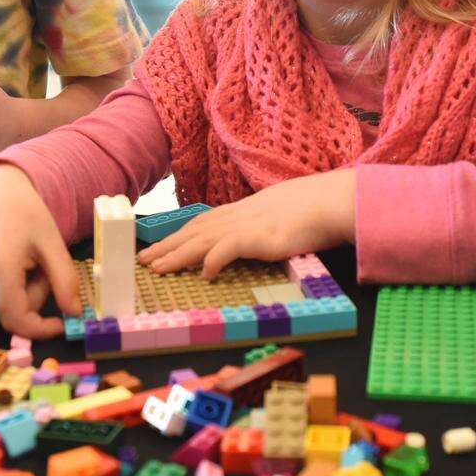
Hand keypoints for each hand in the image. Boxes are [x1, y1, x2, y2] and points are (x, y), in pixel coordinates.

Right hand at [0, 164, 80, 337]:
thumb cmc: (26, 212)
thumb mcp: (53, 243)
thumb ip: (65, 280)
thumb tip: (74, 314)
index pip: (17, 321)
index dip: (41, 328)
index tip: (61, 323)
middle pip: (11, 312)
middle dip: (33, 294)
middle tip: (39, 263)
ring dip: (17, 291)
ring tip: (21, 259)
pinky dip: (1, 287)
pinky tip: (3, 260)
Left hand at [138, 168, 355, 278]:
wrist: (330, 201)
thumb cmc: (310, 208)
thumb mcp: (276, 213)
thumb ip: (258, 224)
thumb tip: (249, 239)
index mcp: (243, 210)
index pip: (202, 223)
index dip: (178, 236)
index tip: (159, 247)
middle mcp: (240, 215)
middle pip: (195, 231)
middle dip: (168, 246)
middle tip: (144, 261)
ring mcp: (249, 224)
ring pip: (204, 240)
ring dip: (178, 255)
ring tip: (158, 268)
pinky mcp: (262, 236)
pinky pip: (230, 248)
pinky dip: (214, 260)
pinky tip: (204, 274)